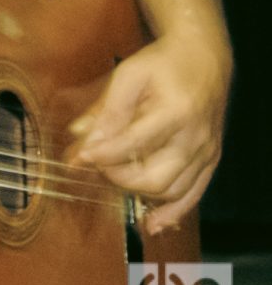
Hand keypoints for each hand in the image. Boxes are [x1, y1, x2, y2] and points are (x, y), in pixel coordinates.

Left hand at [68, 29, 230, 233]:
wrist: (205, 60)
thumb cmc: (164, 64)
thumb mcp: (129, 74)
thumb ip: (106, 108)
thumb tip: (79, 135)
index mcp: (175, 113)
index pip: (132, 145)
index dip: (100, 155)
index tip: (75, 158)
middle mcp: (194, 139)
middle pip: (153, 178)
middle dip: (116, 176)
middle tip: (94, 163)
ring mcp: (205, 153)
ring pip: (170, 192)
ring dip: (136, 193)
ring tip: (113, 178)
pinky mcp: (210, 162)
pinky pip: (192, 196)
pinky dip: (171, 214)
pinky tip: (151, 224)